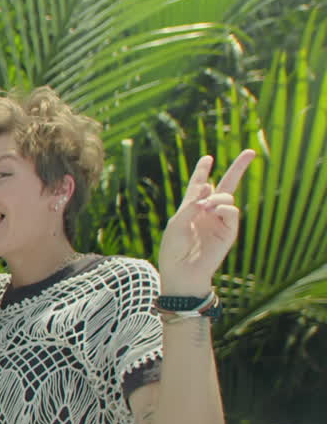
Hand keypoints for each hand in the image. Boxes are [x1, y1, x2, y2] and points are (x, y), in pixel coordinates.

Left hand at [158, 149, 253, 295]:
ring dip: (216, 197)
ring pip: (227, 196)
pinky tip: (213, 210)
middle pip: (225, 185)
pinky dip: (223, 207)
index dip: (202, 171)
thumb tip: (209, 186)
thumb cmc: (173, 249)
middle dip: (238, 168)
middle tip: (250, 152)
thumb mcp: (177, 223)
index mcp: (191, 208)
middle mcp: (208, 211)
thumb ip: (191, 204)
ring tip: (205, 206)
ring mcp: (220, 220)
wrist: (182, 271)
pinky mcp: (229, 232)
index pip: (198, 185)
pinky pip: (232, 211)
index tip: (207, 158)